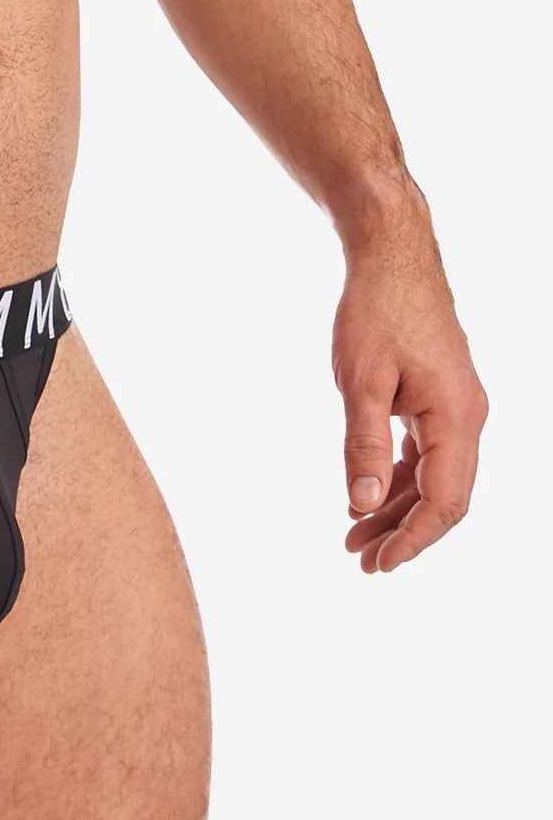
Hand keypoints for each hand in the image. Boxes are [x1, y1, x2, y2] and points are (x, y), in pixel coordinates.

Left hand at [333, 229, 486, 572]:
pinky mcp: (438, 395)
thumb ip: (362, 444)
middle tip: (358, 558)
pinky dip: (398, 475)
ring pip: (434, 475)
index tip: (379, 564)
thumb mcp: (360, 381)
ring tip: (353, 532)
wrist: (391, 255)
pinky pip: (426, 451)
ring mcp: (455, 406)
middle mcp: (467, 416)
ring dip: (397, 506)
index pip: (445, 501)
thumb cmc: (375, 311)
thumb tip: (363, 503)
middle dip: (402, 531)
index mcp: (457, 417)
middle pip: (444, 495)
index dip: (413, 538)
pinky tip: (368, 491)